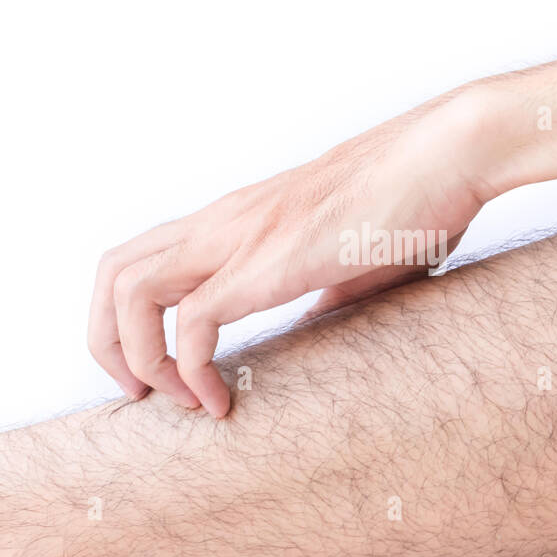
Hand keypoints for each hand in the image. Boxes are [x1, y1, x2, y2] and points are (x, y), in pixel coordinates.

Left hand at [89, 90, 496, 416]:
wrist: (450, 155)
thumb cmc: (409, 203)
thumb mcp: (343, 263)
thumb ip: (311, 295)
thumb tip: (306, 333)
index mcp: (228, 224)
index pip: (136, 262)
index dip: (123, 323)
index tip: (156, 374)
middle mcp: (217, 225)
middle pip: (111, 273)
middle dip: (106, 343)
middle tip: (139, 395)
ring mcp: (235, 239)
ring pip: (130, 293)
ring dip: (138, 359)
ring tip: (177, 402)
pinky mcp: (264, 262)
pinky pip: (191, 322)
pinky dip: (190, 370)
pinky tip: (219, 401)